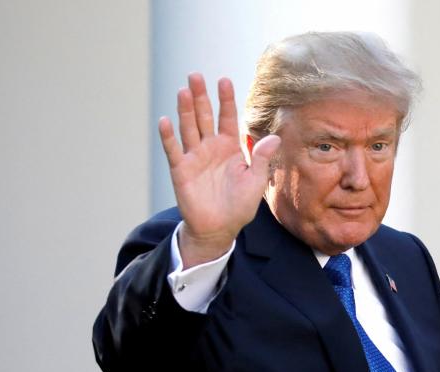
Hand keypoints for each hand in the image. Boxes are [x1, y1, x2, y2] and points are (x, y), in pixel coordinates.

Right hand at [158, 74, 280, 266]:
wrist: (219, 228)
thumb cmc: (239, 205)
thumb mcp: (255, 182)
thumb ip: (262, 159)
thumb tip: (274, 138)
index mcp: (230, 147)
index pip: (227, 118)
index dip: (225, 100)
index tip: (223, 80)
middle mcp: (210, 147)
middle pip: (204, 116)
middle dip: (201, 97)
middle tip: (196, 75)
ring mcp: (194, 156)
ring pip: (188, 128)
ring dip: (185, 110)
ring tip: (184, 91)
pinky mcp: (180, 169)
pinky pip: (173, 149)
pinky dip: (168, 136)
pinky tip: (165, 120)